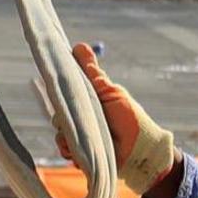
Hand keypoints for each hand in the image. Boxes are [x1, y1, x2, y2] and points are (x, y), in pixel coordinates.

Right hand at [65, 43, 181, 192]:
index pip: (67, 90)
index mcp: (90, 99)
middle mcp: (83, 116)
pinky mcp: (81, 151)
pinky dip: (69, 147)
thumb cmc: (130, 118)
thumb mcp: (110, 92)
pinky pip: (64, 147)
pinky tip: (80, 147)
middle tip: (77, 113)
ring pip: (60, 129)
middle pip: (59, 110)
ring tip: (83, 133)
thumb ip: (93, 73)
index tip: (57, 82)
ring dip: (67, 132)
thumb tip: (79, 46)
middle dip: (64, 112)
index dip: (62, 87)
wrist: (139, 150)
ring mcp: (82, 134)